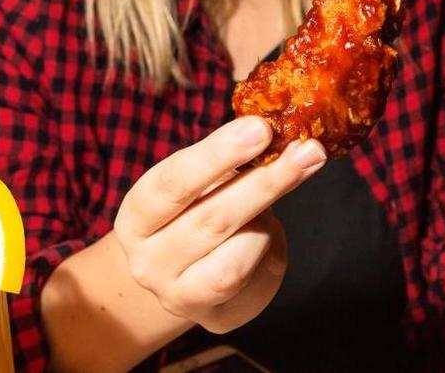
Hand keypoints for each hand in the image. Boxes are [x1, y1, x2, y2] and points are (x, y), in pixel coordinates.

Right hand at [113, 117, 325, 333]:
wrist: (187, 272)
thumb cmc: (196, 212)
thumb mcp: (201, 184)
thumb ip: (227, 162)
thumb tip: (274, 131)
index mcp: (137, 216)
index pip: (173, 183)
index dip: (218, 154)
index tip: (260, 128)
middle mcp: (147, 260)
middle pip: (211, 219)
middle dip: (266, 182)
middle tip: (308, 151)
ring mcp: (176, 294)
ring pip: (234, 256)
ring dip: (266, 222)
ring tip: (278, 194)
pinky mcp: (211, 316)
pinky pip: (250, 279)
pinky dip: (266, 248)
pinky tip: (269, 231)